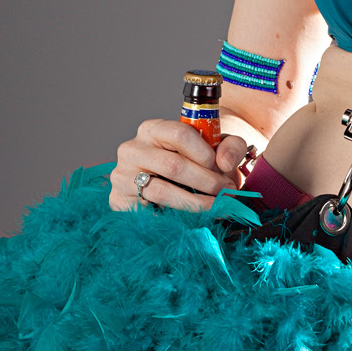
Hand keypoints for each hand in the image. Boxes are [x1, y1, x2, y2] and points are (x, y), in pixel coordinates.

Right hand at [109, 119, 252, 211]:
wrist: (176, 183)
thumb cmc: (198, 161)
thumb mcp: (218, 148)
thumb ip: (231, 146)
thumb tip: (224, 163)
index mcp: (153, 129)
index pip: (180, 134)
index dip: (205, 154)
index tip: (223, 169)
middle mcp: (132, 149)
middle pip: (174, 165)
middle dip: (207, 182)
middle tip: (228, 193)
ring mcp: (122, 175)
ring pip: (163, 192)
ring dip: (196, 203)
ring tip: (218, 208)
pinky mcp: (119, 201)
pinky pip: (150, 214)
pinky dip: (176, 219)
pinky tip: (194, 221)